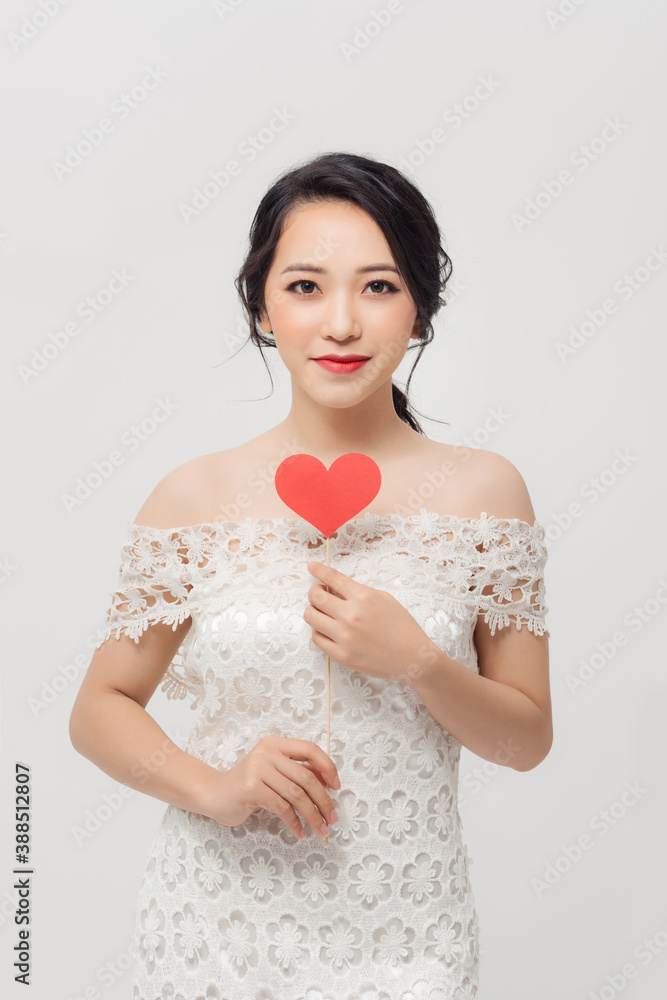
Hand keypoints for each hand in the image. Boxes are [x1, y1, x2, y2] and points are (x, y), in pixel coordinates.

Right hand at [201, 735, 340, 839]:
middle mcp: (267, 752)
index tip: (337, 787)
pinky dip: (295, 823)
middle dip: (324, 800)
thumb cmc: (249, 785)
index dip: (328, 767)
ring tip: (321, 829)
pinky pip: (282, 808)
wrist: (214, 794)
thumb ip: (296, 772)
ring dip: (313, 816)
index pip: (310, 749)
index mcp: (276, 744)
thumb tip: (329, 783)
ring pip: (296, 795)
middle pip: (306, 777)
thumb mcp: (274, 771)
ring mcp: (258, 769)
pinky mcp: (251, 789)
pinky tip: (300, 832)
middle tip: (333, 817)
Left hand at [304, 560, 438, 683]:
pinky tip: (328, 629)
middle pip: (315, 596)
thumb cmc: (402, 627)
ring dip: (313, 610)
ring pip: (311, 617)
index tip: (311, 566)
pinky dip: (319, 631)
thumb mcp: (384, 599)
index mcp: (363, 597)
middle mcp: (351, 615)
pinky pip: (317, 638)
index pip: (332, 578)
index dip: (318, 570)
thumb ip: (359, 591)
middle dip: (314, 591)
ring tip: (322, 612)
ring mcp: (344, 637)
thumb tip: (335, 587)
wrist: (413, 657)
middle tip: (319, 593)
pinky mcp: (341, 655)